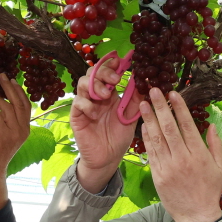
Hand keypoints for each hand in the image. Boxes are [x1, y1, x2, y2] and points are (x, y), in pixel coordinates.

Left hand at [0, 74, 31, 214]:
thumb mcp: (2, 129)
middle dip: (9, 88)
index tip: (12, 81)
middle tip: (1, 76)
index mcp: (26, 128)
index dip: (19, 92)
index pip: (26, 105)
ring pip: (7, 107)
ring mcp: (13, 133)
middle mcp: (23, 130)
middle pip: (19, 103)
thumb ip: (2, 115)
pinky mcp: (1, 135)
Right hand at [71, 58, 142, 193]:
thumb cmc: (119, 138)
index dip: (111, 65)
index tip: (121, 62)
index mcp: (110, 93)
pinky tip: (95, 114)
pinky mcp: (77, 115)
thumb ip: (136, 99)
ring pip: (82, 83)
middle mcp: (96, 96)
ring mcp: (85, 104)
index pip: (107, 72)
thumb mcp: (131, 117)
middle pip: (93, 72)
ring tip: (106, 97)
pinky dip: (87, 104)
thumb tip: (144, 80)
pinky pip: (78, 102)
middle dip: (104, 72)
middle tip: (115, 80)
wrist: (108, 158)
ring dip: (95, 86)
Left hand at [138, 88, 221, 221]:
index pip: (187, 125)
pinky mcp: (158, 175)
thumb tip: (210, 125)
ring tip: (143, 103)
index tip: (173, 93)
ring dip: (149, 119)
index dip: (179, 107)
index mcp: (199, 154)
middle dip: (161, 107)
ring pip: (157, 138)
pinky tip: (143, 125)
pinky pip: (151, 152)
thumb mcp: (219, 167)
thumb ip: (215, 145)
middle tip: (153, 90)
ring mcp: (168, 167)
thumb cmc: (210, 190)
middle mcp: (182, 158)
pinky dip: (146, 138)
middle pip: (169, 127)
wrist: (196, 216)